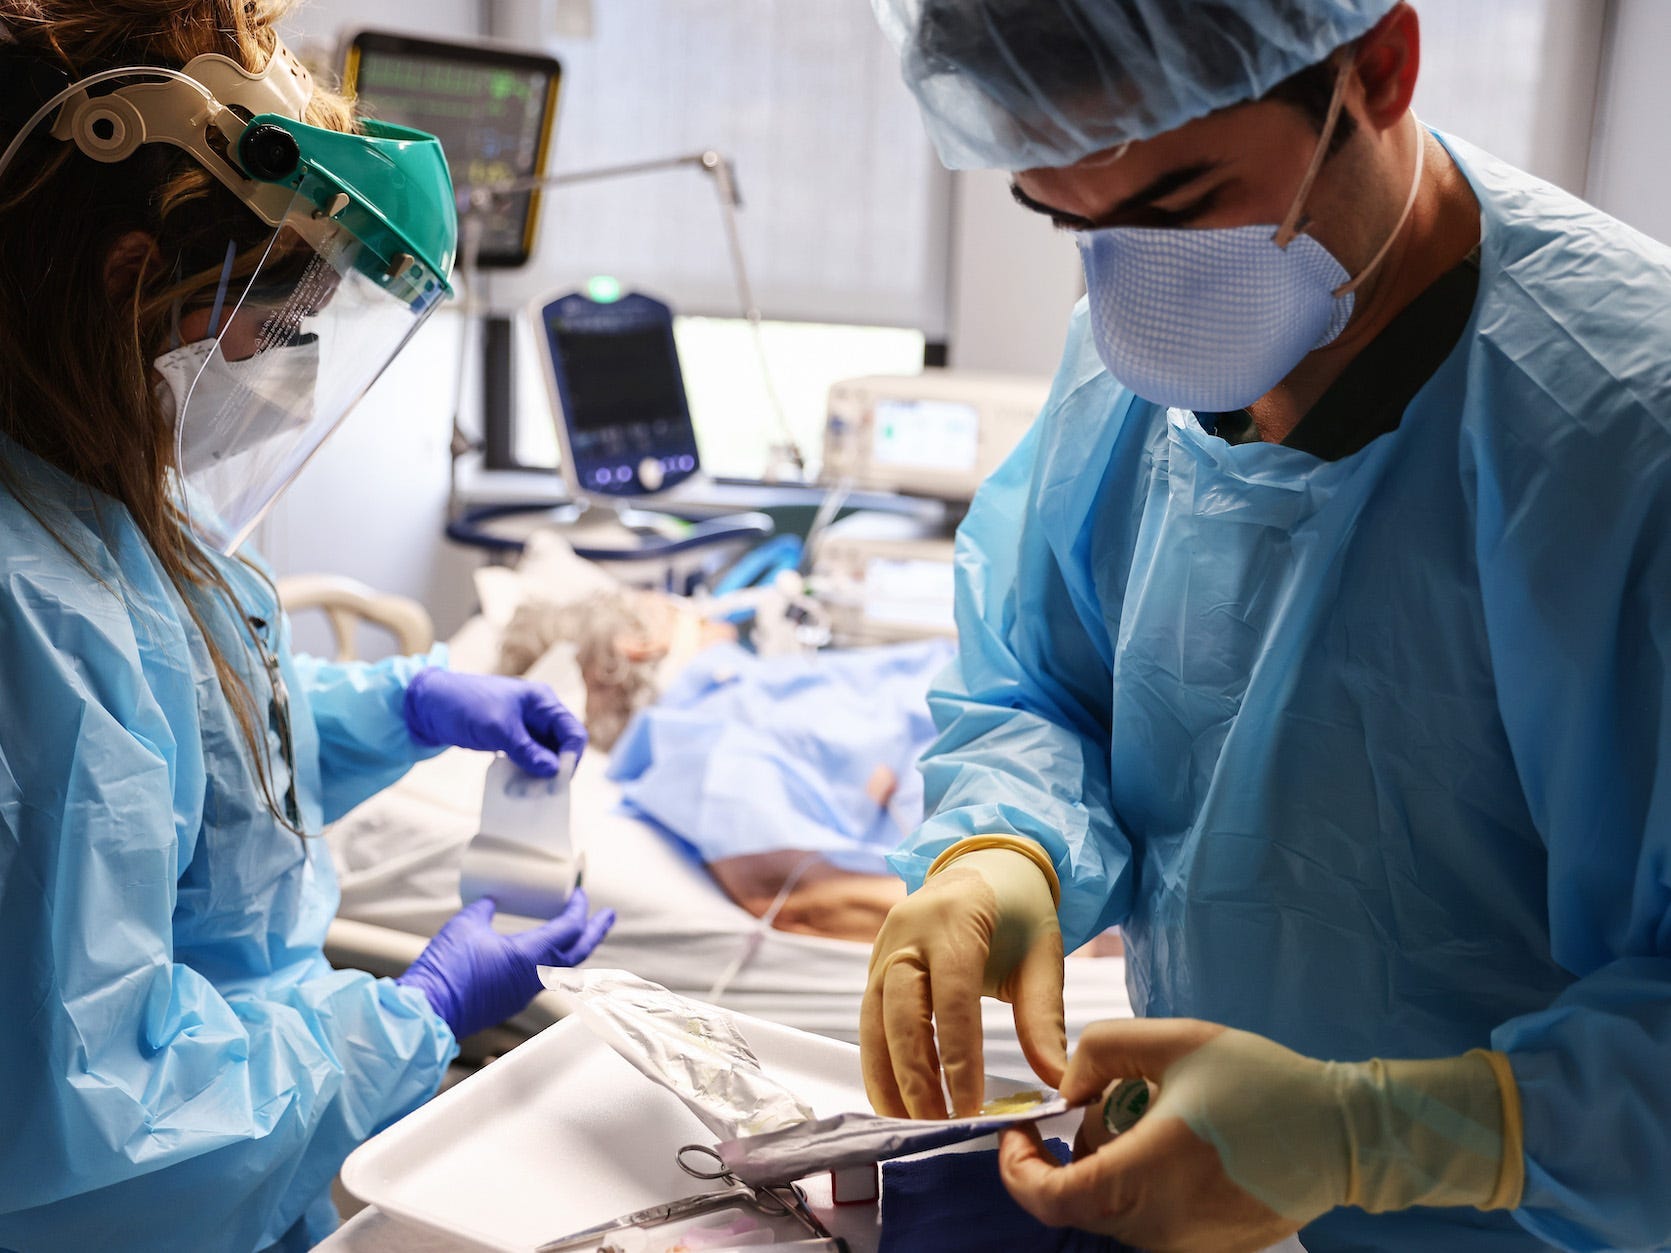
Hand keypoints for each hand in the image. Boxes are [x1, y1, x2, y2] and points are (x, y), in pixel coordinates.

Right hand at [397, 891, 614, 1040]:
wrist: (427, 1012)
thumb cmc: (446, 970)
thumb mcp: (466, 925)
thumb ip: (485, 908)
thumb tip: (492, 900)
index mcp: (530, 956)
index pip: (569, 929)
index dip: (579, 909)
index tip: (580, 893)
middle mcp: (534, 978)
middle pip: (578, 954)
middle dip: (595, 932)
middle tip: (607, 915)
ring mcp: (523, 993)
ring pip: (562, 969)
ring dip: (573, 948)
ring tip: (578, 932)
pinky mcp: (509, 1002)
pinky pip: (542, 979)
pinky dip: (551, 961)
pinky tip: (541, 952)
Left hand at [403, 668, 586, 776]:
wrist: (427, 703)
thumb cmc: (464, 705)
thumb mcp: (497, 729)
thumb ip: (527, 751)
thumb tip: (553, 772)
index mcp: (542, 702)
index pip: (573, 732)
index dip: (570, 758)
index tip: (556, 781)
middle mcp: (539, 713)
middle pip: (562, 746)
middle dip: (554, 770)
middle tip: (541, 793)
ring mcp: (524, 726)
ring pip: (545, 755)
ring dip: (539, 774)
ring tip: (527, 794)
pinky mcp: (510, 738)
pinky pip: (528, 758)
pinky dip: (525, 772)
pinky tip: (516, 787)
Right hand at [861, 844, 1065, 1118]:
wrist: (984, 867)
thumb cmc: (1018, 912)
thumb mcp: (1042, 955)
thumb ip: (1045, 1017)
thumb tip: (1054, 1082)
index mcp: (955, 921)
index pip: (952, 999)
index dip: (958, 1057)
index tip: (971, 1108)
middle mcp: (907, 933)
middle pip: (901, 1013)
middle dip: (917, 1077)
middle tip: (938, 1127)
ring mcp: (882, 949)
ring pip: (873, 1022)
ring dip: (888, 1079)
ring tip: (910, 1127)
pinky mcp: (873, 967)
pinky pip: (868, 1022)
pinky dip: (877, 1065)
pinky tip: (894, 1102)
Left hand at [998, 1019, 1521, 1252]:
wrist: (1343, 1134)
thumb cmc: (1262, 1082)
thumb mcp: (1177, 1040)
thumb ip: (1103, 1049)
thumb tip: (1066, 1089)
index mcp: (1148, 1174)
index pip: (1052, 1199)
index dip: (1018, 1169)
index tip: (1022, 1131)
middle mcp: (1161, 1224)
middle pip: (1077, 1205)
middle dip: (1067, 1155)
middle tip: (1097, 1105)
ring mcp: (1185, 1246)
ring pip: (1110, 1215)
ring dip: (1106, 1169)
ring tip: (1148, 1119)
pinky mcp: (1205, 1251)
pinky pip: (1145, 1223)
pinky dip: (1137, 1187)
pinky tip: (1171, 1146)